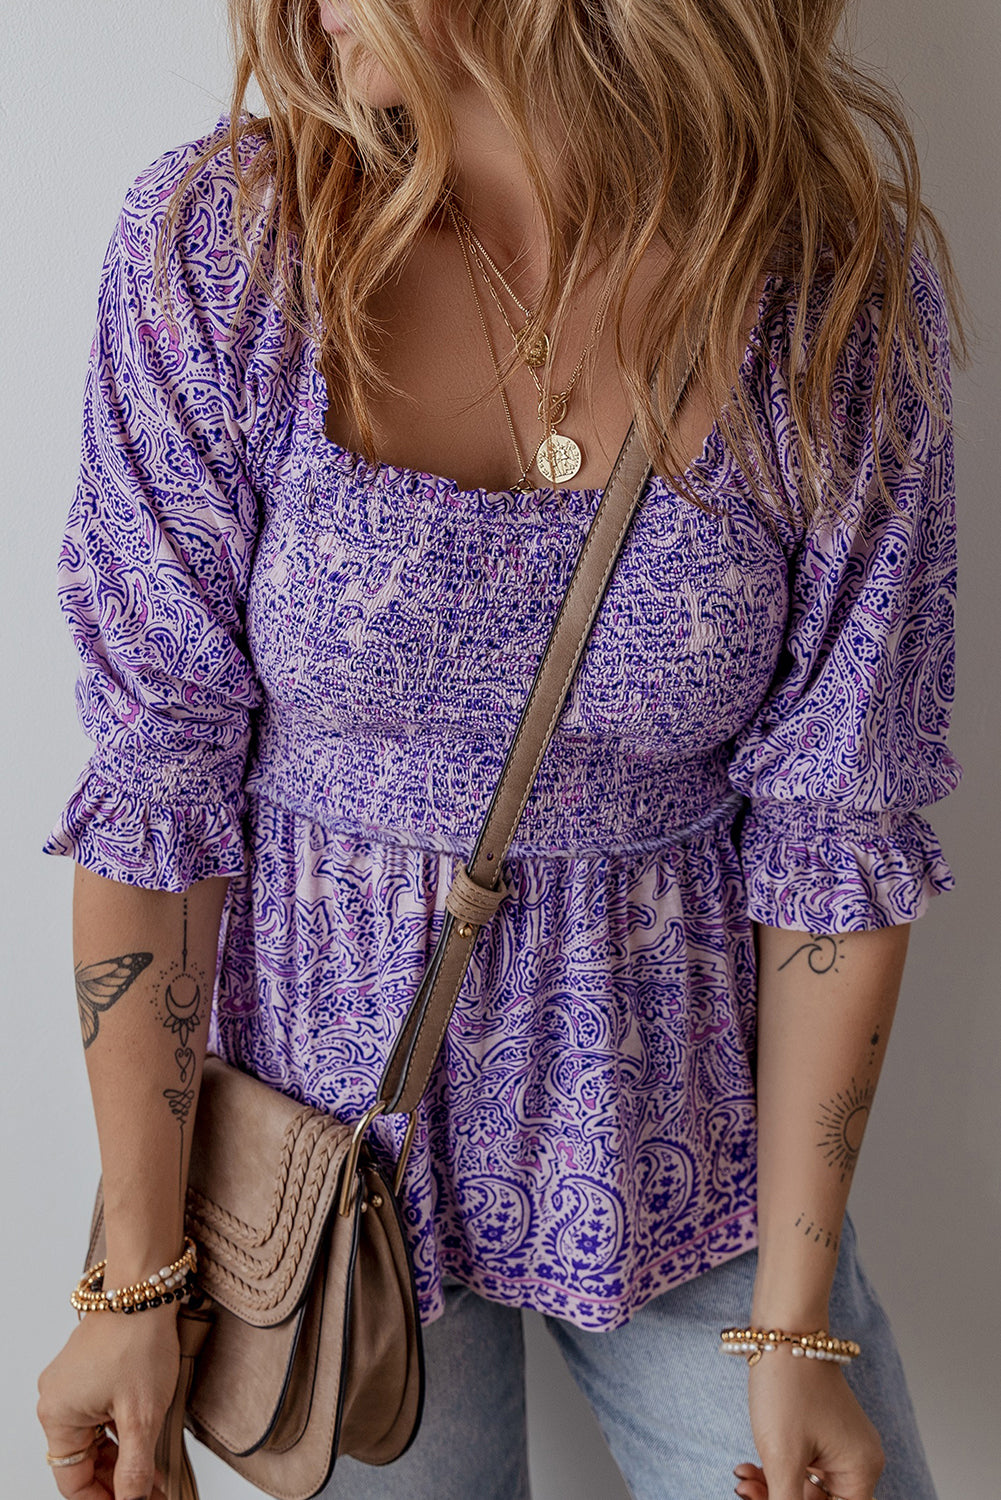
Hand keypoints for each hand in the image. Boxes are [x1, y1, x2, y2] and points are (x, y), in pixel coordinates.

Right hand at [37, 1306, 178, 1499]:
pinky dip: (120, 1432)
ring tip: (154, 1476)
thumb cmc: (137, 1340)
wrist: (145, 1290)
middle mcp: (56, 1401)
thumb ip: (134, 1466)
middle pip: (82, 1462)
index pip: (71, 1482)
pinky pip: (98, 1415)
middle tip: (148, 1494)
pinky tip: (146, 1444)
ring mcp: (70, 1385)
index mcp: (57, 1416)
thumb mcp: (142, 1414)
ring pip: (93, 1440)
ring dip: (122, 1459)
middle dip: (116, 1482)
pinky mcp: (87, 1373)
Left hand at [733, 1352, 883, 1499]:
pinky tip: (748, 1467)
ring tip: (742, 1479)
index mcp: (862, 1470)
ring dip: (773, 1488)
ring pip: (807, 1488)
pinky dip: (777, 1469)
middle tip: (744, 1494)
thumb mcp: (782, 1457)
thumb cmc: (787, 1387)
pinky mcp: (822, 1431)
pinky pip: (803, 1466)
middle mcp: (859, 1460)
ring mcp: (841, 1444)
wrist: (782, 1331)